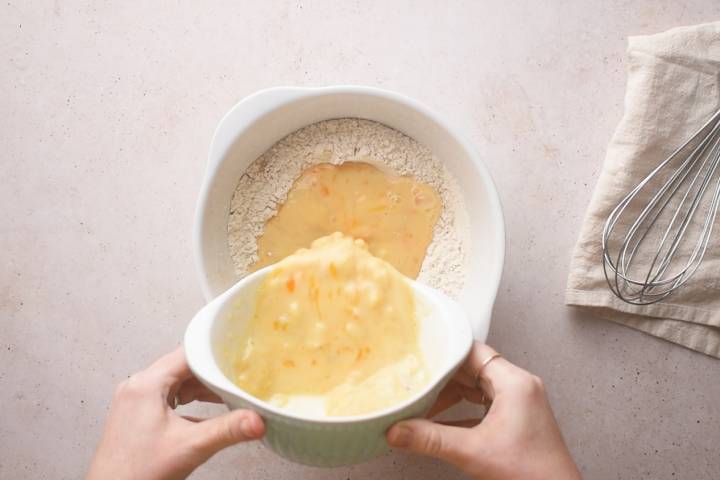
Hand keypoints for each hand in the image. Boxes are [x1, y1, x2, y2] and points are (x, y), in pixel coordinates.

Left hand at [87, 348, 264, 479]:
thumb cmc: (136, 474)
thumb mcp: (190, 447)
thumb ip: (228, 430)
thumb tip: (257, 419)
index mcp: (146, 385)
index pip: (187, 355)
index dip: (214, 355)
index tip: (236, 356)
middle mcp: (137, 388)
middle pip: (182, 368)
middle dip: (211, 373)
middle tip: (236, 376)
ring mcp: (135, 403)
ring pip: (176, 384)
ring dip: (200, 389)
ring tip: (225, 394)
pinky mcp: (136, 417)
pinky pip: (168, 400)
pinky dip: (188, 403)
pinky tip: (205, 415)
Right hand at [386, 342, 579, 479]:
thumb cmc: (533, 474)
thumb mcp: (473, 453)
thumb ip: (431, 440)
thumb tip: (398, 431)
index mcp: (515, 383)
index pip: (473, 352)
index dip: (445, 353)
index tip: (421, 355)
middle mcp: (520, 387)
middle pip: (473, 368)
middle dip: (443, 377)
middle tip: (416, 380)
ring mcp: (520, 403)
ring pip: (477, 386)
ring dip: (451, 395)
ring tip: (426, 403)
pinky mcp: (517, 419)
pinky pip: (483, 404)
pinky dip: (462, 411)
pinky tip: (442, 423)